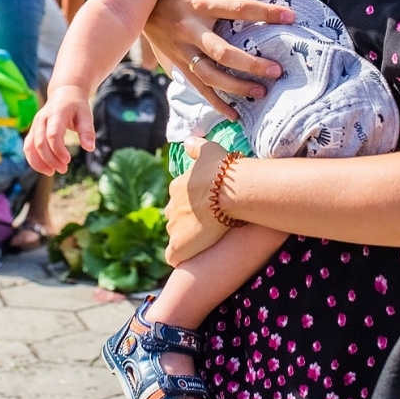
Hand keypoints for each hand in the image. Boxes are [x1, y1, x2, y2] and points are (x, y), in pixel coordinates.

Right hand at [24, 86, 92, 174]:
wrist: (64, 93)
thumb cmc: (76, 105)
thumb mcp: (86, 114)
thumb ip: (87, 131)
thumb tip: (90, 148)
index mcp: (56, 113)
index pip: (53, 134)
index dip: (58, 150)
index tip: (67, 161)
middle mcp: (42, 119)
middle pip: (40, 143)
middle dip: (50, 159)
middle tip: (63, 169)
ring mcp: (35, 125)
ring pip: (30, 147)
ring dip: (39, 162)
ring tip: (52, 172)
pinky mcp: (32, 131)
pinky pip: (28, 147)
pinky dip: (33, 160)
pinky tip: (45, 169)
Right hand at [143, 0, 288, 118]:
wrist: (140, 3)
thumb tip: (256, 11)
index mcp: (201, 4)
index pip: (239, 8)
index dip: (265, 12)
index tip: (290, 17)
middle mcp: (191, 29)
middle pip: (223, 52)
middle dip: (251, 64)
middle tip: (276, 71)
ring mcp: (183, 50)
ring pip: (210, 75)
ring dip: (236, 87)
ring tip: (260, 93)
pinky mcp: (178, 64)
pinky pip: (198, 87)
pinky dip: (216, 103)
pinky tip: (235, 114)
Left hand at [164, 137, 231, 265]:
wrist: (228, 190)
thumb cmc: (222, 170)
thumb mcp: (209, 150)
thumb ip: (196, 146)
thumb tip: (187, 141)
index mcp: (177, 187)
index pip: (180, 198)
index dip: (193, 204)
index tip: (207, 207)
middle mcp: (172, 207)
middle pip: (176, 217)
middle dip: (188, 221)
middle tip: (209, 224)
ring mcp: (174, 227)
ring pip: (176, 235)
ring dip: (187, 238)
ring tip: (204, 241)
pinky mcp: (179, 245)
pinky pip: (172, 256)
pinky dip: (179, 257)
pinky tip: (190, 257)